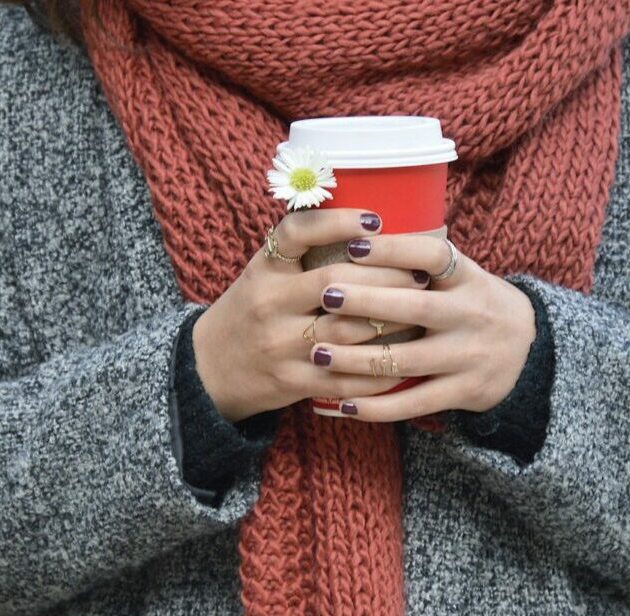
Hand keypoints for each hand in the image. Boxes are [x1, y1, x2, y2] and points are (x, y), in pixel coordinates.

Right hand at [192, 209, 425, 421]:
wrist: (208, 369)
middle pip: (336, 283)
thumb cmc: (250, 311)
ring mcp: (280, 346)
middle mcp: (269, 304)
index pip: (296, 233)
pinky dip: (380, 369)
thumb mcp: (262, 273)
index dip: (337, 222)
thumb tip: (369, 225)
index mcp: (263, 270)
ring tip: (421, 310)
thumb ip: (303, 252)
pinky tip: (404, 358)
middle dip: (386, 276)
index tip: (375, 219)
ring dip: (392, 321)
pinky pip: (346, 377)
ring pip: (347, 331)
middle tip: (421, 272)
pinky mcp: (292, 382)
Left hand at [307, 234, 535, 421]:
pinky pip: (414, 402)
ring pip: (406, 360)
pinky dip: (377, 407)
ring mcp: (468, 356)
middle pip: (415, 308)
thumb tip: (354, 233)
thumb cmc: (474, 305)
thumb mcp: (462, 276)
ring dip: (357, 359)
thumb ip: (422, 263)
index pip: (433, 255)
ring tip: (318, 353)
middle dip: (366, 302)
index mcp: (468, 278)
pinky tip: (343, 404)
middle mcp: (471, 315)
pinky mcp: (463, 392)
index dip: (394, 249)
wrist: (529, 353)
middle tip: (324, 294)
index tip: (353, 244)